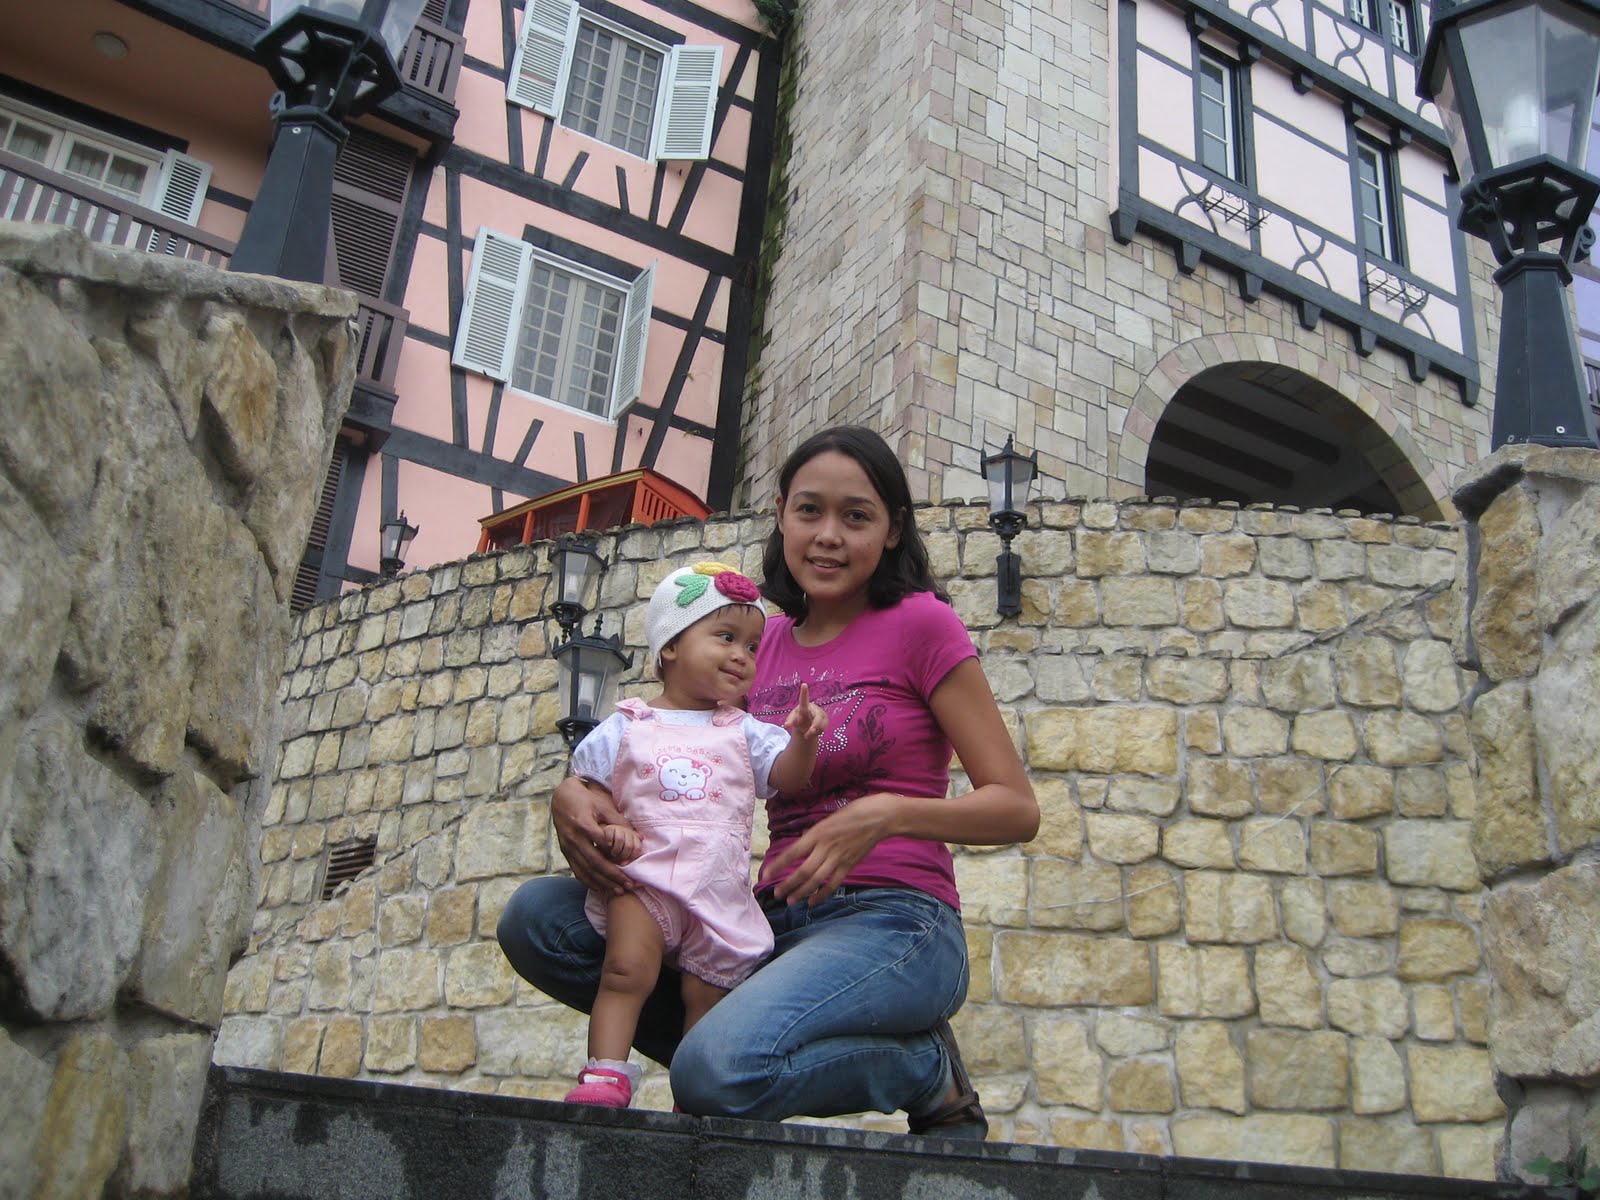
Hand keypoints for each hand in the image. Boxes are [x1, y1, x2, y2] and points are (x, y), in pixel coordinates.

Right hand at [551, 777, 635, 894]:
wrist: (561, 797)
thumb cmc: (586, 799)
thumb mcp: (602, 805)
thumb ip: (618, 821)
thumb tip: (638, 837)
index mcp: (584, 824)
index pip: (602, 844)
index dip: (616, 855)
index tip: (630, 865)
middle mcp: (574, 838)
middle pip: (595, 862)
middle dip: (612, 876)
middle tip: (628, 885)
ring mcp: (568, 846)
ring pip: (585, 870)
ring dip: (602, 882)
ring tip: (617, 891)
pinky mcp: (565, 851)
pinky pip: (576, 870)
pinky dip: (588, 881)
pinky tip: (599, 888)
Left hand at [760, 792, 896, 904]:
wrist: (880, 817)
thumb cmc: (854, 812)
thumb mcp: (829, 818)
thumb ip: (815, 834)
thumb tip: (802, 844)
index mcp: (818, 833)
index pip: (793, 852)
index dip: (779, 865)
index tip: (766, 874)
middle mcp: (826, 847)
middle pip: (804, 871)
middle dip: (788, 884)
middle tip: (776, 894)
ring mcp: (839, 858)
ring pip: (817, 880)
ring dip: (802, 892)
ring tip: (790, 901)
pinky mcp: (850, 865)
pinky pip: (834, 883)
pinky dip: (822, 894)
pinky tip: (812, 902)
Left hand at [784, 682, 826, 744]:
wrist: (807, 724)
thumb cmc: (798, 719)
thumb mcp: (793, 720)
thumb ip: (790, 722)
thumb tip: (786, 725)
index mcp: (804, 706)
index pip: (804, 699)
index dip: (804, 692)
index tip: (804, 684)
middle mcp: (814, 708)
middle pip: (817, 717)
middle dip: (814, 726)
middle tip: (808, 734)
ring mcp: (821, 714)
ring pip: (820, 724)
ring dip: (814, 732)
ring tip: (807, 736)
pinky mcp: (826, 719)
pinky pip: (823, 728)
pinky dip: (817, 733)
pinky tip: (814, 732)